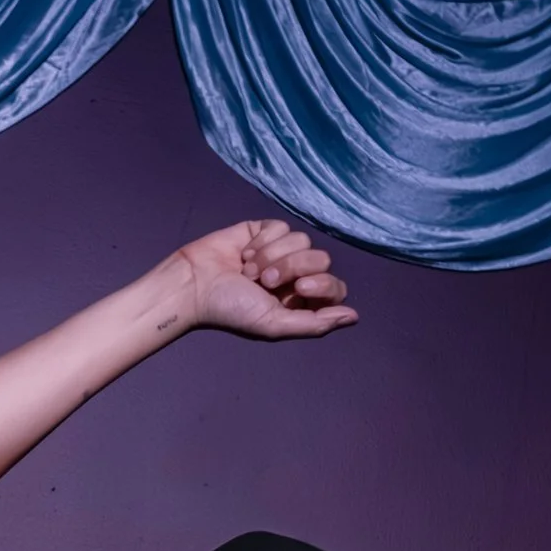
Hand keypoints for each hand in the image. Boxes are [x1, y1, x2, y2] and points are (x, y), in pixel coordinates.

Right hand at [171, 221, 356, 342]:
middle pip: (320, 259)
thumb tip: (354, 317)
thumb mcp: (274, 324)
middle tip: (265, 282)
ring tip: (249, 271)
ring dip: (272, 256)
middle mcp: (294, 276)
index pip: (335, 287)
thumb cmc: (231, 310)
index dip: (322, 284)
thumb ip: (315, 324)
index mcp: (300, 302)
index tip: (298, 288)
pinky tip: (244, 254)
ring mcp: (281, 251)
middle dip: (292, 268)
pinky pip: (281, 226)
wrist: (196, 284)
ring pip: (301, 240)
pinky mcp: (265, 231)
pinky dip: (262, 241)